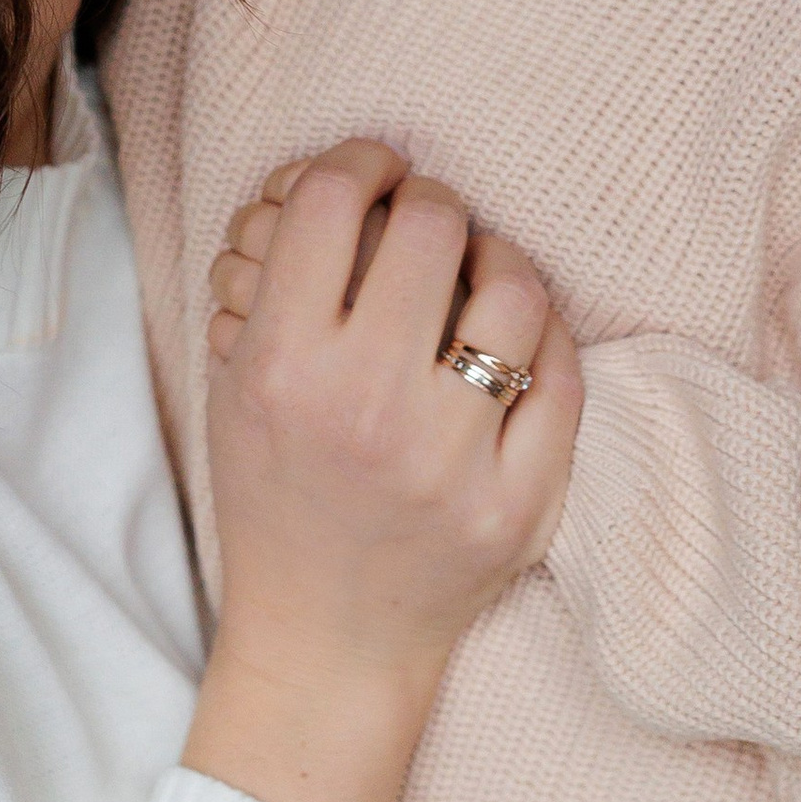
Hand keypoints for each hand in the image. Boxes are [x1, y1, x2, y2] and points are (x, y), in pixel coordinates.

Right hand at [184, 140, 580, 801]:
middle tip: (425, 222)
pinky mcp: (519, 504)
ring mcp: (451, 460)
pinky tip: (517, 337)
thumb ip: (272, 278)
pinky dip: (545, 337)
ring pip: (514, 290)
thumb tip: (338, 175)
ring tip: (480, 270)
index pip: (329, 199)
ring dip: (499, 257)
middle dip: (429, 202)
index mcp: (281, 368)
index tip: (371, 171)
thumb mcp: (236, 387)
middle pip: (428, 224)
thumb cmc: (276, 497)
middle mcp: (366, 407)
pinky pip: (564, 375)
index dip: (357, 159)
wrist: (327, 642)